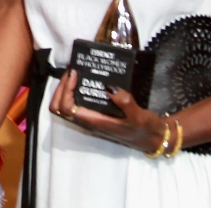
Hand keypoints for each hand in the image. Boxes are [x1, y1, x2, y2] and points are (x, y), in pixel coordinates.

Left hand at [48, 70, 170, 152]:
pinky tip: (83, 81)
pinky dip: (71, 93)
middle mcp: (88, 123)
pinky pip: (74, 106)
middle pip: (58, 108)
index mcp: (94, 122)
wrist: (152, 139)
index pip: (66, 108)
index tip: (74, 73)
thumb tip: (108, 86)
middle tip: (70, 72)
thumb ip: (125, 102)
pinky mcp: (95, 117)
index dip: (65, 89)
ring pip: (64, 108)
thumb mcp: (138, 115)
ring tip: (73, 74)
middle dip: (59, 89)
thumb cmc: (145, 129)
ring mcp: (90, 121)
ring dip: (63, 90)